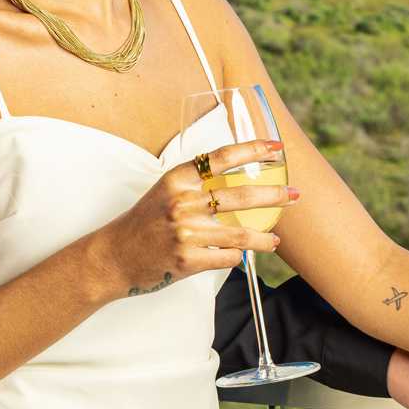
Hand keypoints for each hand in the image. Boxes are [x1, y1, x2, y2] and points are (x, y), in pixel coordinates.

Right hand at [90, 140, 294, 299]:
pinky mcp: (187, 259)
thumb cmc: (143, 222)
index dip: (252, 150)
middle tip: (294, 195)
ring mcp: (186, 232)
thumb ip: (195, 183)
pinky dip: (238, 257)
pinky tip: (241, 256)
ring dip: (265, 237)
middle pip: (241, 195)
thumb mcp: (165, 191)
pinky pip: (227, 257)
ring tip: (275, 239)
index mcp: (177, 179)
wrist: (114, 256)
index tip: (276, 148)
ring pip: (241, 233)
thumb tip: (236, 178)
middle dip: (274, 195)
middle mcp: (182, 202)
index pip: (222, 158)